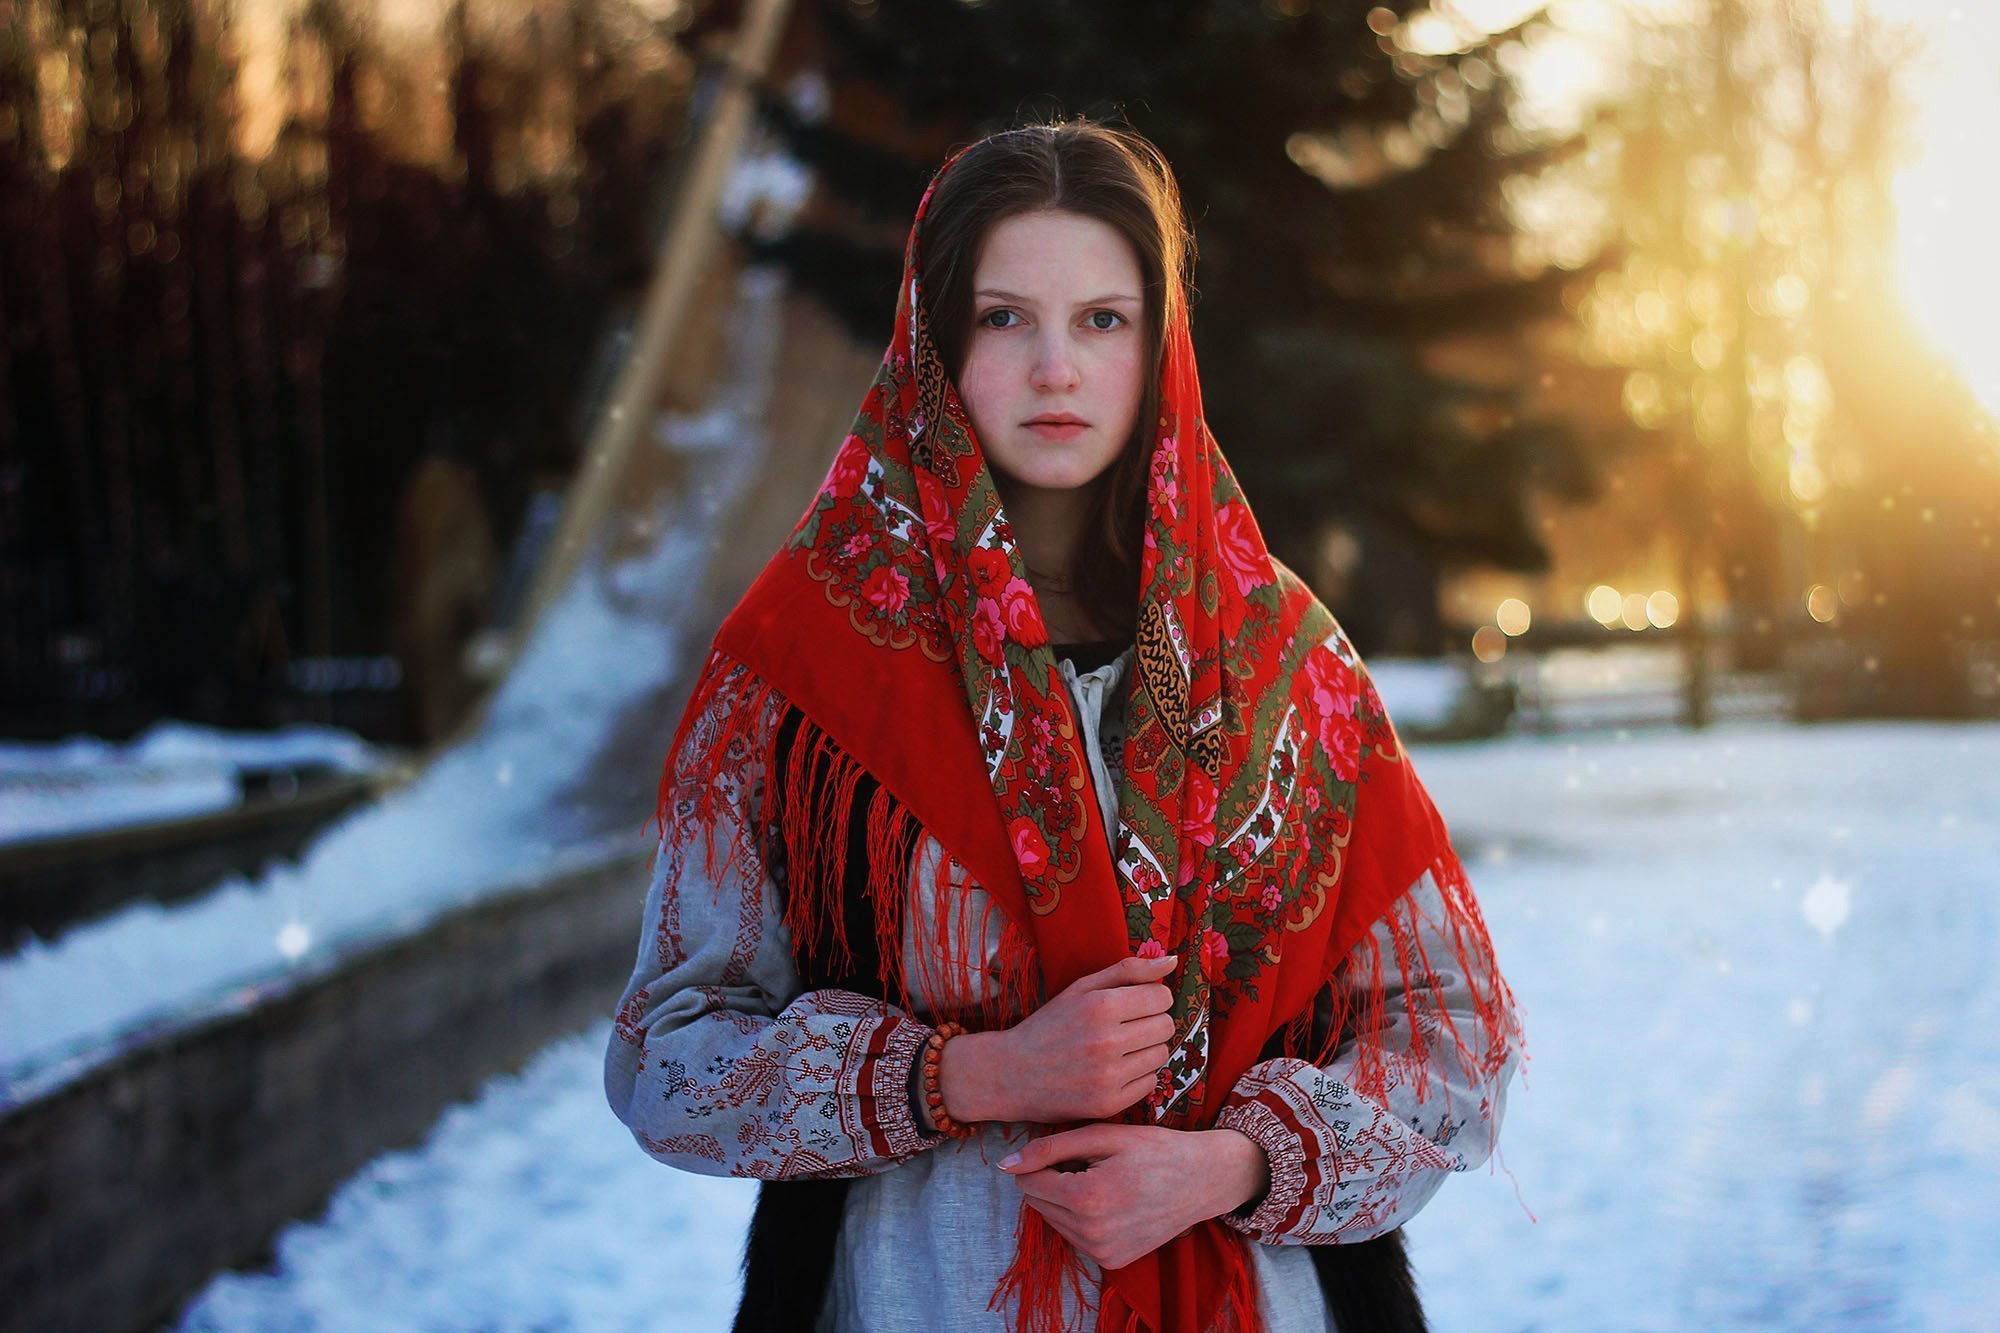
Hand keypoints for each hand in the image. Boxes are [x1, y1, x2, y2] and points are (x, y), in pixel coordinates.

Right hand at [938, 954, 1177, 1125]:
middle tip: (1127, 1027)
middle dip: (1152, 1023)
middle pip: (1166, 1026)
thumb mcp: (1081, 988)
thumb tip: (1172, 960)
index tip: (1134, 1004)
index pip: (1162, 997)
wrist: (1012, 1073)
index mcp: (1100, 1006)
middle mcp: (1107, 1041)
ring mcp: (1108, 1076)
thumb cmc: (1050, 1025)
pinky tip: (1114, 1070)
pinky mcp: (1108, 1103)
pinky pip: (1150, 1083)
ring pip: (1161, 1054)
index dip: (1151, 998)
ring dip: (1146, 1050)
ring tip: (1118, 1049)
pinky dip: (1137, 1075)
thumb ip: (1128, 970)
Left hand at [996, 1123, 1270, 1270]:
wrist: (1202, 1180)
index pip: (1027, 1182)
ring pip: (1053, 1220)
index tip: (1072, 1150)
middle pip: (1037, 1202)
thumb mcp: (1102, 1135)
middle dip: (1052, 1179)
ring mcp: (1102, 1252)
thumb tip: (1005, 1164)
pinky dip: (1082, 1217)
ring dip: (1065, 1199)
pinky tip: (1112, 1200)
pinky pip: (1074, 1236)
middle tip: (1091, 1164)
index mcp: (1086, 1198)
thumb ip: (1049, 1147)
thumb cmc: (1154, 1148)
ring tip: (1103, 1180)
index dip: (1043, 1160)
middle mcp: (1091, 1233)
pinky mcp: (1112, 1262)